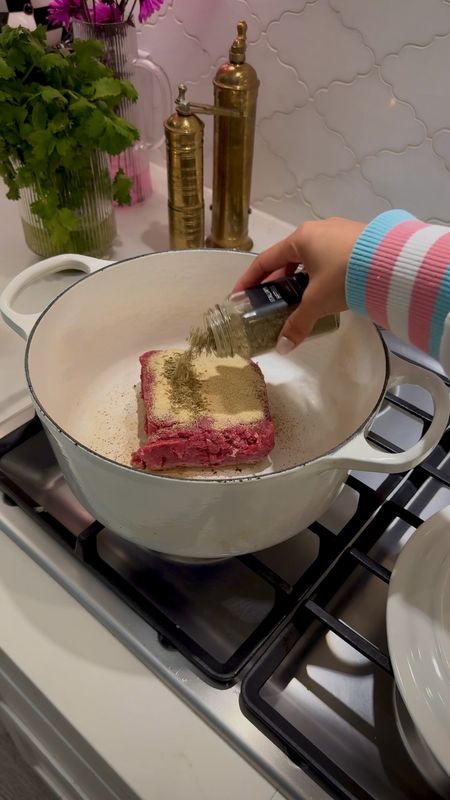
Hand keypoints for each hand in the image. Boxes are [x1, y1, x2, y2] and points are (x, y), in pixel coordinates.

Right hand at [234, 217, 365, 352]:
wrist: (391, 262)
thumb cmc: (344, 276)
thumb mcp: (317, 301)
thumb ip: (298, 323)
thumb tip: (283, 347)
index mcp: (300, 239)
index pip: (265, 260)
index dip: (249, 279)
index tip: (239, 294)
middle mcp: (316, 230)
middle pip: (287, 258)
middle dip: (277, 280)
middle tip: (270, 300)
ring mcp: (339, 232)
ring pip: (310, 257)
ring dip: (301, 277)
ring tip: (299, 298)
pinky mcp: (357, 239)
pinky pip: (329, 256)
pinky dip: (320, 273)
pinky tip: (326, 289)